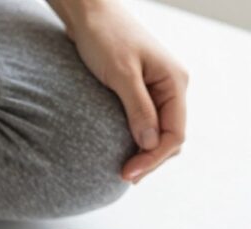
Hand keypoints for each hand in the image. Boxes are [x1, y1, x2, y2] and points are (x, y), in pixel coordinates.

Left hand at [64, 0, 187, 182]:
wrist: (90, 14)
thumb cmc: (105, 37)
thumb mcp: (121, 74)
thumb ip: (137, 108)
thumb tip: (148, 143)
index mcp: (174, 82)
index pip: (175, 134)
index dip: (153, 158)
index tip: (128, 174)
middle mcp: (171, 87)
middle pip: (170, 137)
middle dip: (150, 160)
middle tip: (123, 177)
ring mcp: (157, 89)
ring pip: (159, 131)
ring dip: (144, 152)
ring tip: (123, 171)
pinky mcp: (141, 90)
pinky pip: (146, 122)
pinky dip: (137, 139)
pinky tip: (123, 152)